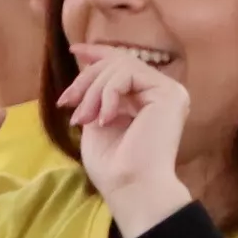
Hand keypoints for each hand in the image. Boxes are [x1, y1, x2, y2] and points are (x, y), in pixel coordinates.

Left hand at [60, 47, 192, 230]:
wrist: (130, 188)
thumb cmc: (112, 166)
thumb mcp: (96, 119)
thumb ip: (97, 93)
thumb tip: (86, 63)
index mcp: (147, 99)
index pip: (123, 64)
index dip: (98, 53)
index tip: (73, 50)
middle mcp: (162, 92)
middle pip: (117, 63)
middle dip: (86, 80)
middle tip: (68, 104)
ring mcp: (169, 91)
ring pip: (119, 67)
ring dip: (92, 92)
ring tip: (84, 119)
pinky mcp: (169, 93)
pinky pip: (127, 75)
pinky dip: (107, 94)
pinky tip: (105, 120)